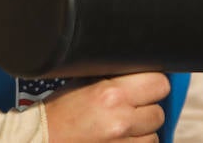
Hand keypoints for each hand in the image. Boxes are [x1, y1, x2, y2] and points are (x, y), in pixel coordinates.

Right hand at [44, 72, 170, 142]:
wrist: (44, 139)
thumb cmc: (60, 112)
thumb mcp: (83, 82)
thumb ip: (112, 75)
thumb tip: (137, 66)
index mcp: (111, 93)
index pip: (159, 83)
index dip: (152, 83)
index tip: (144, 85)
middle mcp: (120, 120)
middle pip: (158, 111)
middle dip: (146, 109)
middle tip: (129, 107)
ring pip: (154, 134)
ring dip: (142, 131)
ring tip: (120, 126)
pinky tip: (119, 139)